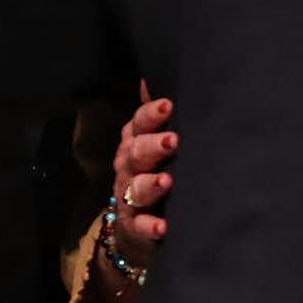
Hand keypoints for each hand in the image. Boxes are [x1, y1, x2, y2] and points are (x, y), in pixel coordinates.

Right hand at [109, 83, 176, 264]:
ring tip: (167, 182)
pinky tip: (162, 226)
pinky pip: (138, 225)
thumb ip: (157, 113)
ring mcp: (129, 197)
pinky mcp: (134, 225)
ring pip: (135, 188)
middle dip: (152, 146)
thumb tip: (152, 76)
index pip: (138, 124)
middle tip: (173, 141)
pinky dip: (149, 226)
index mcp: (136, 141)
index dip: (150, 115)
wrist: (138, 225)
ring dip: (150, 184)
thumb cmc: (157, 169)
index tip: (168, 106)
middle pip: (135, 153)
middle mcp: (129, 166)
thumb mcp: (157, 139)